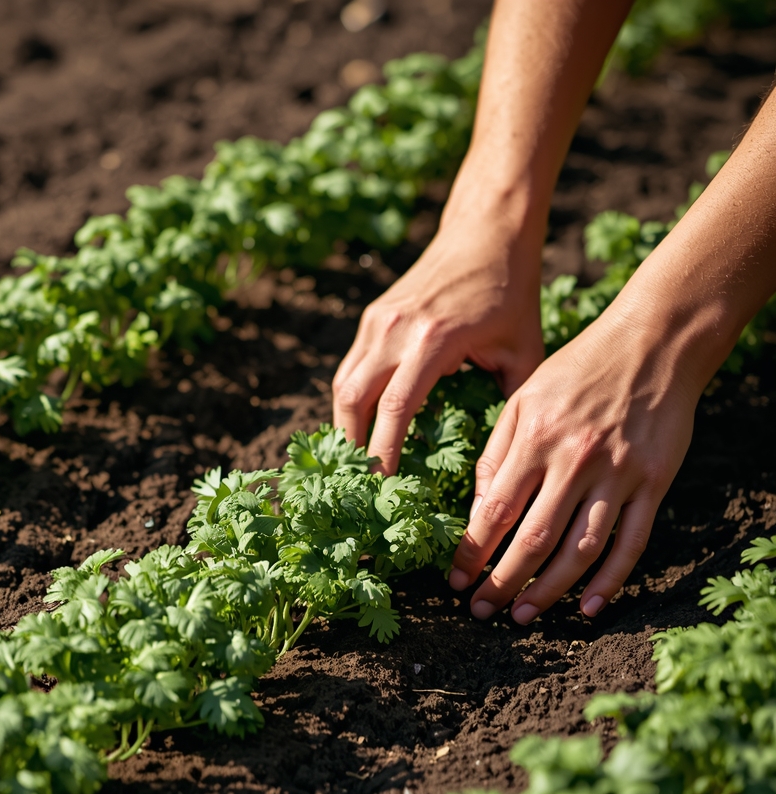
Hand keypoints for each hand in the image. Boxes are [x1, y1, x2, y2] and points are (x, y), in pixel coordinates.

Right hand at [331, 198, 544, 473]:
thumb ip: (510, 410)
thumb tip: (503, 464)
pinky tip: (364, 427)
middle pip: (353, 400)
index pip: (395, 409)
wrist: (487, 231)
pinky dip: (352, 402)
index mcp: (434, 339)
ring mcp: (377, 321)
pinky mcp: (372, 317)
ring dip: (346, 426)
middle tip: (362, 485)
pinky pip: (350, 368)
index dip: (384, 454)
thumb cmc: (511, 293)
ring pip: (343, 385)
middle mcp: (395, 329)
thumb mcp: (523, 352)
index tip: (382, 489)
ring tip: (358, 463)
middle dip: (353, 447)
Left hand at [447, 300, 702, 622]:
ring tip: (523, 616)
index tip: (456, 580)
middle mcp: (575, 459)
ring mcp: (619, 474)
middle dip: (502, 582)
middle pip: (534, 539)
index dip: (472, 552)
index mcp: (535, 438)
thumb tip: (478, 510)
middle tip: (480, 611)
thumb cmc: (577, 371)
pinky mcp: (655, 482)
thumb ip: (497, 453)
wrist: (653, 343)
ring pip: (580, 549)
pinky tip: (587, 607)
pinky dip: (611, 580)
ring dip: (549, 590)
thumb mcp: (523, 398)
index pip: (495, 510)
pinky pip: (631, 542)